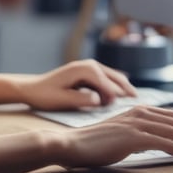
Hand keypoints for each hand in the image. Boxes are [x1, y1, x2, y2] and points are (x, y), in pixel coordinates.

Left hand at [15, 59, 135, 111]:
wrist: (32, 88)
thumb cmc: (45, 95)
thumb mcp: (62, 100)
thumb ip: (82, 100)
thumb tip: (100, 100)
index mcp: (83, 70)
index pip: (106, 82)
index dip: (115, 95)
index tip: (124, 107)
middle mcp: (88, 65)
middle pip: (114, 76)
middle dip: (126, 88)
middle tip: (139, 103)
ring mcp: (89, 68)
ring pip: (113, 77)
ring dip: (121, 89)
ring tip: (131, 103)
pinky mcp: (88, 74)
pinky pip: (107, 79)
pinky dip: (114, 87)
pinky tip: (120, 99)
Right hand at [56, 105, 172, 168]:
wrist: (74, 145)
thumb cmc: (96, 143)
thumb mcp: (122, 134)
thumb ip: (140, 134)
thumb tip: (159, 143)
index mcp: (137, 110)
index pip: (171, 114)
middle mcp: (138, 113)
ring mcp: (135, 124)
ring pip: (172, 129)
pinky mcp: (132, 137)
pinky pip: (162, 141)